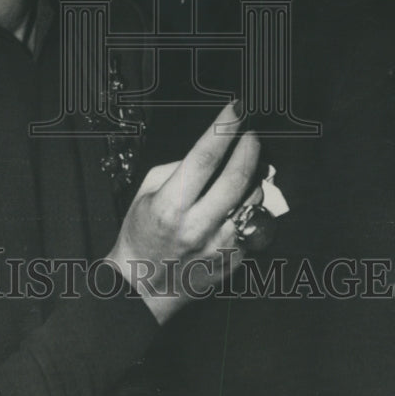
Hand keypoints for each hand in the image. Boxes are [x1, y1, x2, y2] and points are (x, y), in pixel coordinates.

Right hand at [106, 102, 260, 323]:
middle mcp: (197, 227)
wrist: (143, 286)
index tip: (235, 110)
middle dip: (249, 147)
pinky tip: (238, 202)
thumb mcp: (146, 192)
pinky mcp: (234, 261)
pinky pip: (253, 224)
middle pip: (237, 177)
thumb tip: (211, 151)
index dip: (223, 128)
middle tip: (250, 134)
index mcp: (170, 206)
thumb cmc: (141, 235)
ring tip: (243, 169)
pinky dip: (250, 207)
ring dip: (253, 177)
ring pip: (252, 200)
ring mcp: (219, 247)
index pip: (204, 157)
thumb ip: (177, 167)